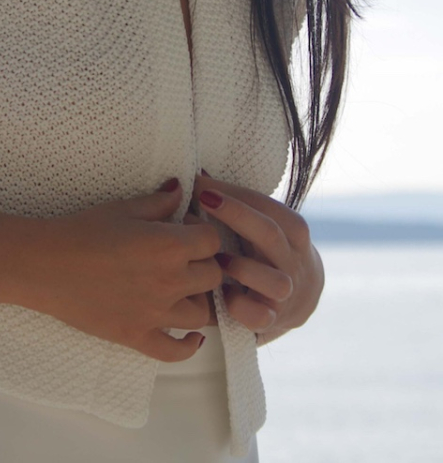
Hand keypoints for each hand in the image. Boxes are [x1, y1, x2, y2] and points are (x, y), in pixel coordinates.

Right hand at [20, 181, 222, 362]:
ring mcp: (155, 314)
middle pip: (213, 275)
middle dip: (204, 261)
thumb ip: (158, 201)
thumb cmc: (81, 231)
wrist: (45, 265)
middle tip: (184, 256)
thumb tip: (181, 189)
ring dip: (198, 299)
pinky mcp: (137, 337)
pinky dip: (188, 347)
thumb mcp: (123, 208)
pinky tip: (191, 337)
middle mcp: (170, 281)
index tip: (187, 228)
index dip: (202, 231)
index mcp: (169, 245)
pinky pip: (175, 352)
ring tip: (184, 289)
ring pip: (202, 313)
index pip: (212, 240)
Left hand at [190, 174, 324, 345]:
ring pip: (276, 282)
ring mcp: (287, 295)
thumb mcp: (263, 227)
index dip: (235, 193)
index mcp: (294, 232)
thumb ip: (238, 207)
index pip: (269, 207)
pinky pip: (261, 318)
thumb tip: (198, 176)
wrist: (299, 301)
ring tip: (217, 259)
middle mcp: (296, 262)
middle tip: (203, 200)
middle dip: (237, 215)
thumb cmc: (267, 253)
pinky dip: (241, 307)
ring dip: (243, 268)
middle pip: (272, 235)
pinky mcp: (274, 322)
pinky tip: (223, 295)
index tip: (200, 183)